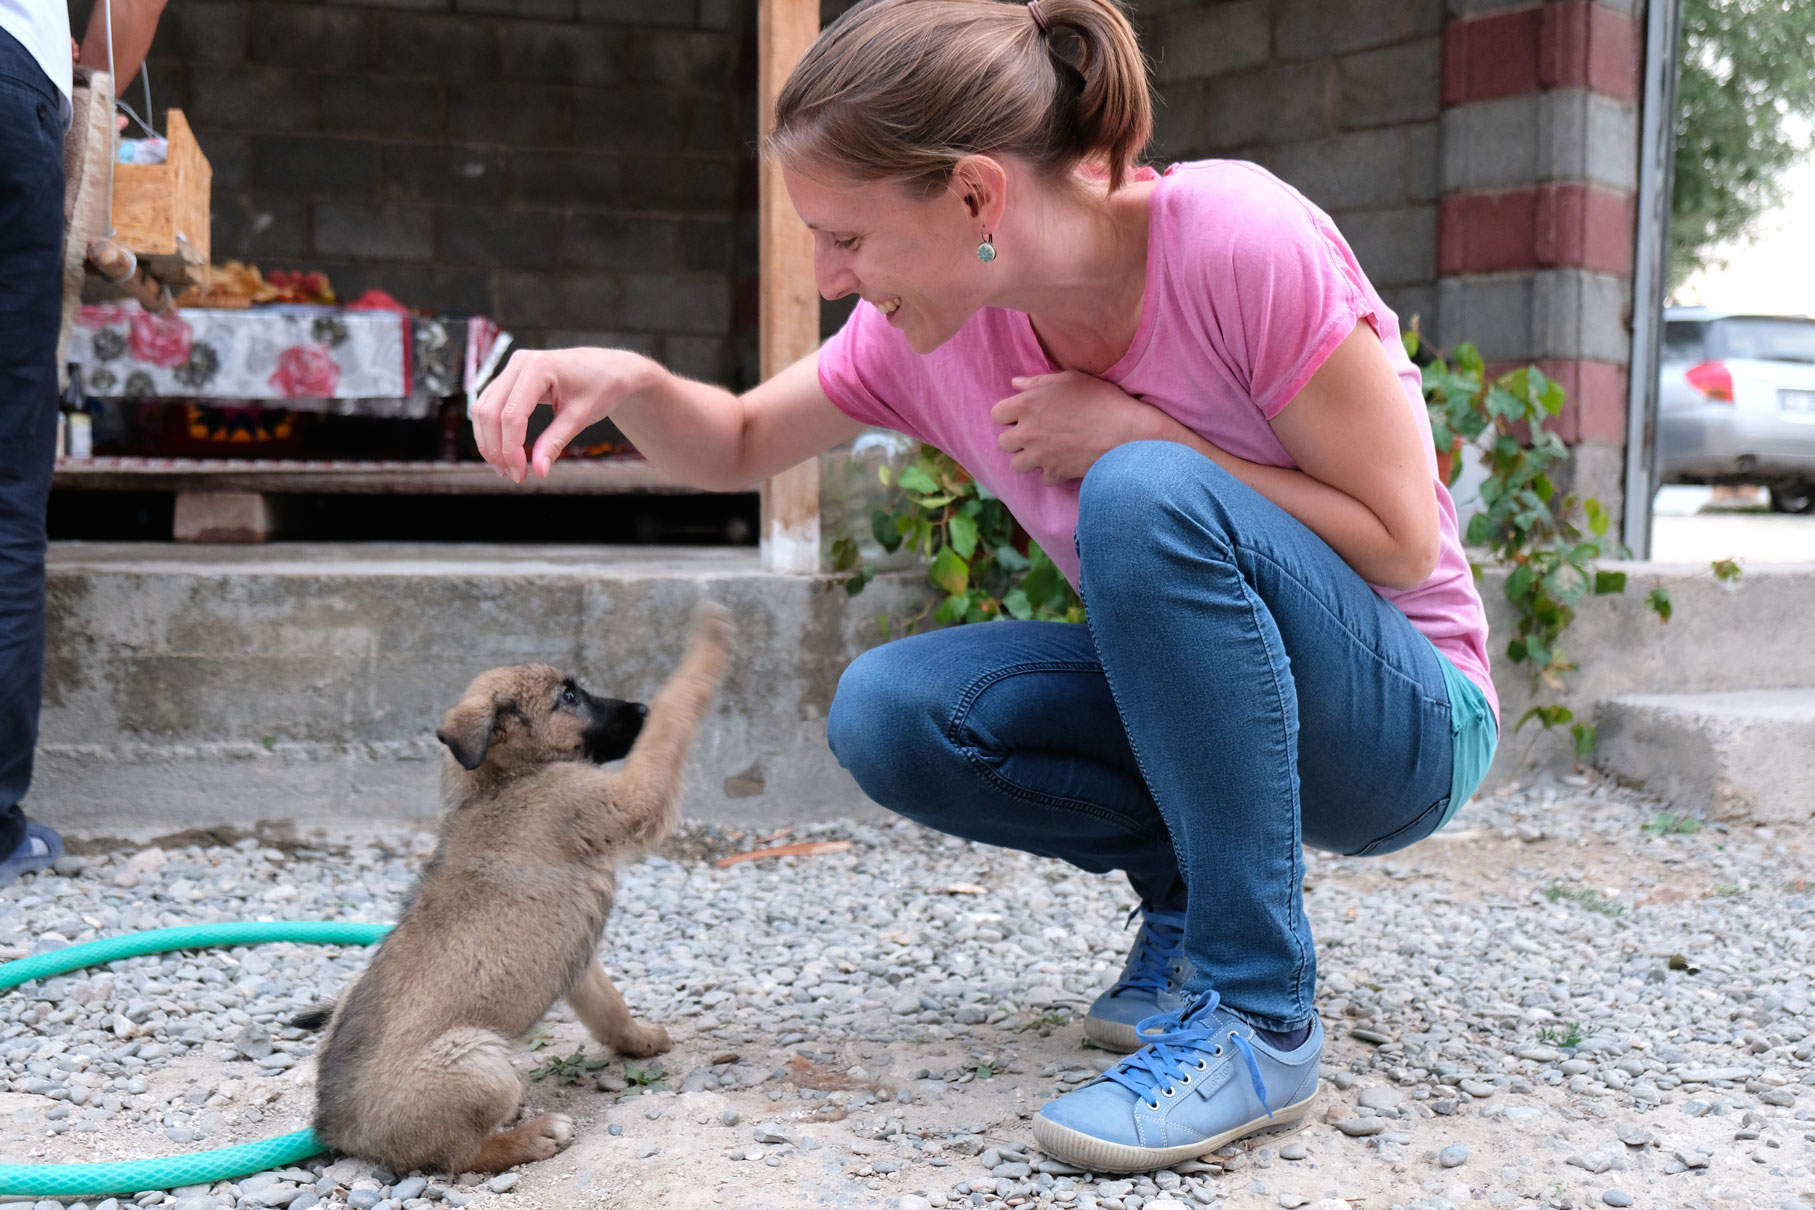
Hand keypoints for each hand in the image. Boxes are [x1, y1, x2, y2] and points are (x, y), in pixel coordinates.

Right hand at [470, 347, 656, 481]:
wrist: (611, 368)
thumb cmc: (601, 386)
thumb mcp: (580, 417)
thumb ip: (556, 442)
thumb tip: (538, 471)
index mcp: (539, 367)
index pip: (511, 415)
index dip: (510, 449)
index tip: (520, 474)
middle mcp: (520, 363)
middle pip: (490, 412)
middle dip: (495, 448)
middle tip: (511, 475)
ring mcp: (513, 367)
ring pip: (483, 409)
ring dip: (489, 441)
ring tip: (506, 468)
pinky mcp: (512, 377)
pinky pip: (491, 404)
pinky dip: (493, 429)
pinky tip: (504, 451)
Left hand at [990, 371, 1165, 484]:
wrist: (1126, 432)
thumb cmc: (1100, 399)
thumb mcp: (1070, 379)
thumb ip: (1038, 382)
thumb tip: (1015, 384)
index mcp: (1026, 405)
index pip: (996, 415)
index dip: (1009, 414)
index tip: (1023, 415)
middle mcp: (1027, 433)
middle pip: (1003, 442)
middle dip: (1016, 438)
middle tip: (1035, 433)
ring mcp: (1039, 456)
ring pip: (1017, 465)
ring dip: (1028, 459)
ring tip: (1045, 451)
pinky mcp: (1055, 474)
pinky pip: (1042, 478)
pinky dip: (1051, 473)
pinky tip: (1063, 462)